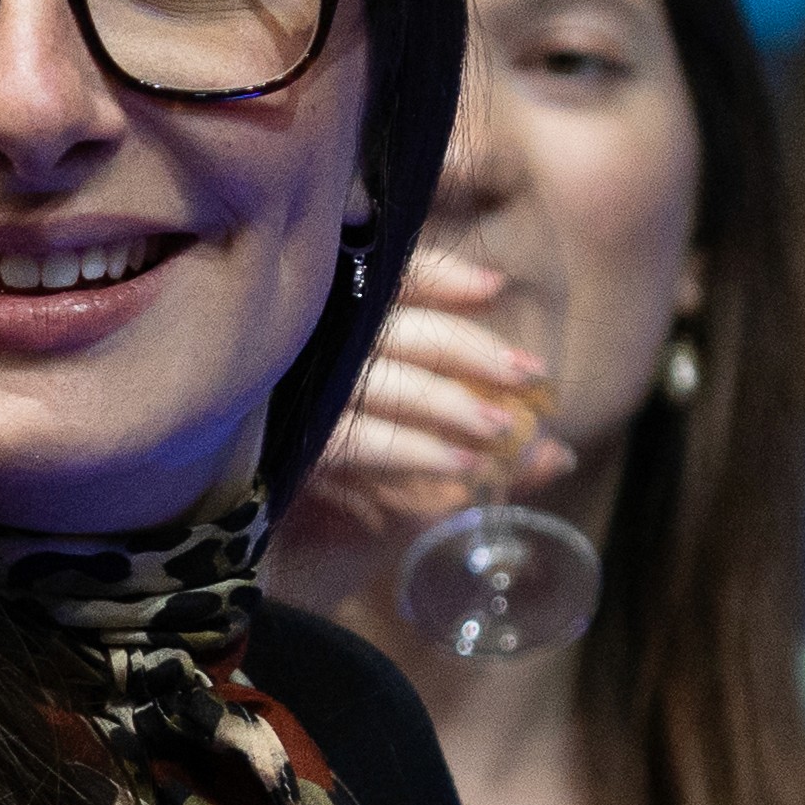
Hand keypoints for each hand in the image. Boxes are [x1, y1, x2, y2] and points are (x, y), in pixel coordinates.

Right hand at [269, 254, 565, 598]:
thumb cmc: (336, 471)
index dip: (442, 280)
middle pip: (401, 329)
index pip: (387, 278)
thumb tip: (559, 454)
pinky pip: (363, 439)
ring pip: (388, 382)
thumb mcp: (405, 441)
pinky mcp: (289, 439)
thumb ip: (475, 447)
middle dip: (472, 354)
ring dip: (453, 405)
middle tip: (532, 380)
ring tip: (505, 432)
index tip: (496, 290)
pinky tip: (462, 470)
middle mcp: (310, 341)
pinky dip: (416, 451)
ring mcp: (296, 387)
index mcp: (328, 313)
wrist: (245, 527)